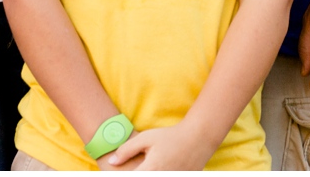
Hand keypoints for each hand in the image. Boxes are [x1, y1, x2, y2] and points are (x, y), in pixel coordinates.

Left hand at [100, 123, 217, 170]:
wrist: (198, 139)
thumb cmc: (170, 137)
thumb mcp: (146, 138)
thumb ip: (126, 150)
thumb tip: (112, 162)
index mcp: (151, 170)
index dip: (123, 175)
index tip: (119, 171)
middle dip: (136, 173)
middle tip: (140, 165)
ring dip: (149, 173)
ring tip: (149, 165)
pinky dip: (157, 174)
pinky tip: (156, 168)